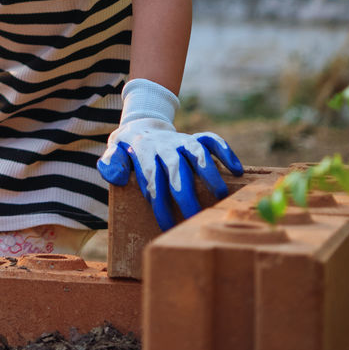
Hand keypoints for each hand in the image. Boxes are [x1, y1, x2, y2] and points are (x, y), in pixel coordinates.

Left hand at [97, 78, 243, 230]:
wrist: (140, 125)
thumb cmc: (128, 149)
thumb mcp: (113, 153)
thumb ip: (111, 164)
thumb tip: (116, 177)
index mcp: (143, 151)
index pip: (151, 177)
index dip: (159, 200)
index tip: (166, 224)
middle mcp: (164, 145)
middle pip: (175, 168)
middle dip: (185, 193)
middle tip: (194, 218)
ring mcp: (181, 140)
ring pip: (197, 152)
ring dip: (209, 171)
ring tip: (221, 195)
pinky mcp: (195, 137)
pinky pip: (212, 140)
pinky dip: (225, 151)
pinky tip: (237, 170)